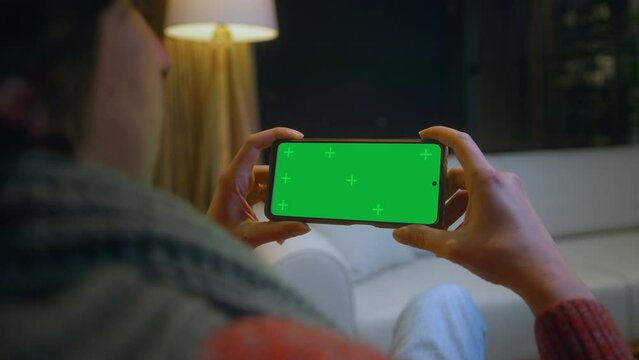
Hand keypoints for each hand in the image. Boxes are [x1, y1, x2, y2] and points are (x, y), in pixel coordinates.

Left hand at [208, 127, 310, 247]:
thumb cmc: (219, 239)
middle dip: (286, 175)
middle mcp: (236, 178)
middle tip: (304, 182)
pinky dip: (277, 204)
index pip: (253, 145)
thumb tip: (304, 226)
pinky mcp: (246, 196)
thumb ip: (278, 231)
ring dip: (282, 195)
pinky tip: (286, 220)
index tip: (297, 137)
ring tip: (294, 208)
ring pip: (269, 180)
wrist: (206, 249)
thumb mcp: (250, 236)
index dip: (274, 134)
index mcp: (232, 178)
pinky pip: (267, 192)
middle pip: (267, 166)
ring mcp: (241, 186)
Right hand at [393, 126, 593, 314]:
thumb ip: (424, 237)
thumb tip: (400, 233)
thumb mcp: (455, 248)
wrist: (542, 276)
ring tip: (441, 230)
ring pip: (472, 189)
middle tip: (424, 209)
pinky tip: (459, 234)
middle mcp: (500, 181)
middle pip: (461, 174)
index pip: (461, 143)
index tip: (424, 136)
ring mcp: (511, 192)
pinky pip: (485, 198)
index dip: (440, 134)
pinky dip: (468, 209)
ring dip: (453, 204)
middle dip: (440, 191)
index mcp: (486, 181)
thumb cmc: (504, 258)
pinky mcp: (516, 204)